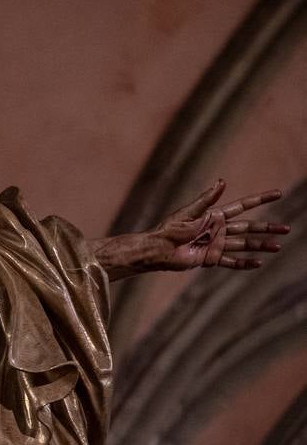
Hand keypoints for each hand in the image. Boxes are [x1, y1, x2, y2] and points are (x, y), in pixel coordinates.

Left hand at [148, 179, 287, 270]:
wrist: (158, 249)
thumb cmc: (169, 229)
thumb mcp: (188, 212)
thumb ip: (207, 199)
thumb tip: (222, 181)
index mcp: (215, 216)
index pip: (243, 206)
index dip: (260, 200)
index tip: (277, 194)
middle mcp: (219, 230)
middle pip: (249, 227)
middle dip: (267, 228)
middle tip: (286, 228)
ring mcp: (216, 245)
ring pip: (244, 244)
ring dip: (261, 245)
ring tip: (278, 246)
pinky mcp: (211, 259)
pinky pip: (231, 262)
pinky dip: (244, 263)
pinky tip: (259, 262)